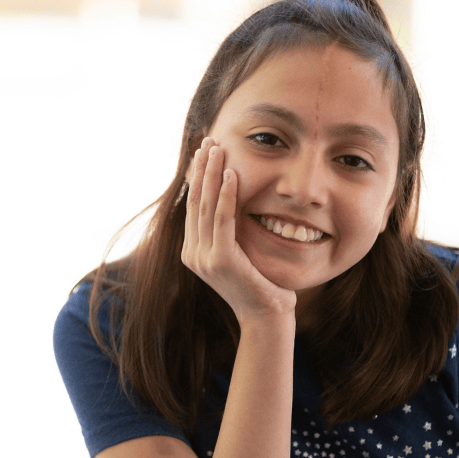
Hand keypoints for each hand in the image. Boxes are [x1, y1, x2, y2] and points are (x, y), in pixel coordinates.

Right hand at [182, 137, 296, 324]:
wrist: (266, 316)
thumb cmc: (259, 285)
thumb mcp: (237, 255)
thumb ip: (227, 233)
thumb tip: (229, 203)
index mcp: (193, 252)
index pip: (192, 206)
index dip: (197, 177)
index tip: (203, 152)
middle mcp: (193, 254)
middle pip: (194, 201)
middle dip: (201, 168)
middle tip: (208, 141)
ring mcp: (203, 258)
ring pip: (205, 205)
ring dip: (211, 173)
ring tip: (217, 148)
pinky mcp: (220, 260)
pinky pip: (222, 219)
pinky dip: (226, 193)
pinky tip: (231, 173)